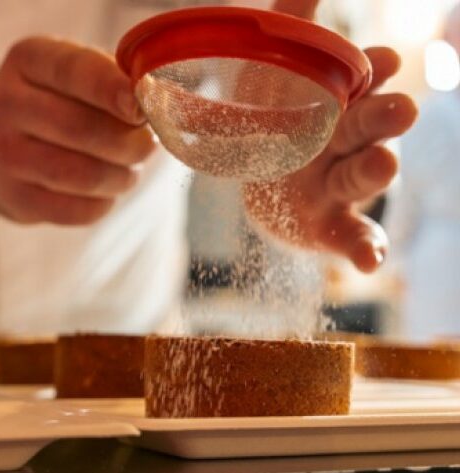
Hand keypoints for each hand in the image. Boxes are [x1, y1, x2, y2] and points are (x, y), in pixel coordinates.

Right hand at [0, 37, 154, 224]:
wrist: (4, 150)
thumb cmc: (62, 106)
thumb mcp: (81, 79)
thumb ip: (121, 85)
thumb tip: (173, 106)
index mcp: (28, 59)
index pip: (74, 70)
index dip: (114, 90)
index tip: (143, 106)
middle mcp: (5, 103)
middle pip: (84, 129)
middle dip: (132, 143)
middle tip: (148, 145)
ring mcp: (3, 154)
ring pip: (85, 175)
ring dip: (123, 177)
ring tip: (129, 169)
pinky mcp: (15, 199)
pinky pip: (79, 210)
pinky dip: (105, 202)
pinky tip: (104, 190)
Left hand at [244, 0, 417, 272]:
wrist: (256, 180)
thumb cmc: (271, 123)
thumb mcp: (270, 74)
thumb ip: (291, 29)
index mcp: (337, 106)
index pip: (363, 84)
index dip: (373, 73)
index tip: (380, 61)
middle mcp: (344, 144)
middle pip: (369, 128)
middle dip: (382, 117)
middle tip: (398, 107)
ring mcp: (337, 187)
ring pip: (362, 178)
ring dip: (375, 171)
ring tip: (383, 163)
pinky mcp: (327, 226)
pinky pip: (352, 238)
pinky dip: (366, 248)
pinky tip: (371, 260)